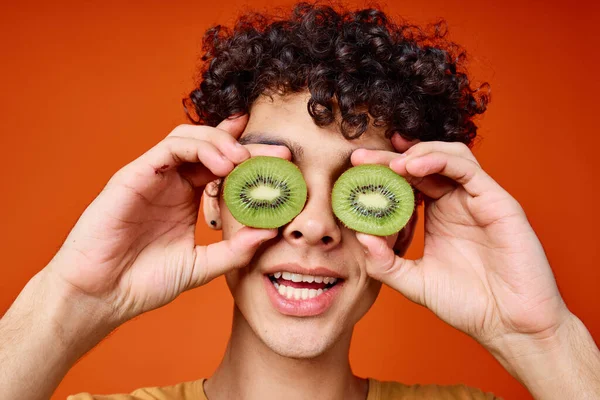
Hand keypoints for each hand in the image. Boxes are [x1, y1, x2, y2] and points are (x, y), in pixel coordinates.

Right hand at [46, 115, 289, 326]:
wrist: (103, 296)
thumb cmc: (145, 282)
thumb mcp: (201, 266)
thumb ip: (235, 249)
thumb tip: (272, 231)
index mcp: (187, 196)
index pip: (223, 166)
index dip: (252, 157)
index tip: (283, 158)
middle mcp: (171, 181)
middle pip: (212, 146)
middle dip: (246, 144)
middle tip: (278, 153)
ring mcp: (152, 175)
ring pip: (190, 138)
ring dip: (222, 142)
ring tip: (245, 160)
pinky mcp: (134, 175)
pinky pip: (169, 148)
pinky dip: (198, 148)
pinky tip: (222, 165)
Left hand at [352, 140, 570, 349]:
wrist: (509, 326)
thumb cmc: (468, 305)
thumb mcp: (414, 282)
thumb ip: (385, 263)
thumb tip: (359, 236)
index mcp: (439, 215)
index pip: (407, 181)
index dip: (382, 172)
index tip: (354, 171)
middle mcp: (457, 202)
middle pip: (423, 164)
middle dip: (390, 158)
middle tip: (360, 158)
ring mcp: (478, 199)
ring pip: (447, 156)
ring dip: (416, 153)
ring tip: (390, 165)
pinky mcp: (497, 202)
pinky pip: (467, 168)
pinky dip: (439, 160)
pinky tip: (413, 166)